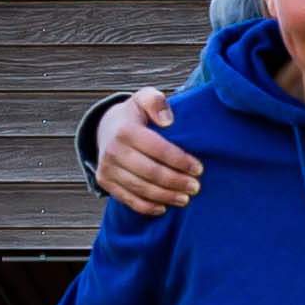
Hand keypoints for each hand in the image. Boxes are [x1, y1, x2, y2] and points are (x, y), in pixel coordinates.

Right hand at [94, 90, 205, 216]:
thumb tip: (168, 121)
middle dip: (176, 182)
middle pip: (150, 172)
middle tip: (196, 187)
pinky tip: (164, 207)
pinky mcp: (105, 181)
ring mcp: (107, 168)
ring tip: (185, 199)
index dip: (180, 161)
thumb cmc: (135, 115)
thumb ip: (156, 102)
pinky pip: (128, 199)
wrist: (107, 128)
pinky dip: (147, 206)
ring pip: (140, 189)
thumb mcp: (145, 98)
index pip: (158, 149)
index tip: (199, 169)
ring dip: (165, 196)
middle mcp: (113, 150)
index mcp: (126, 130)